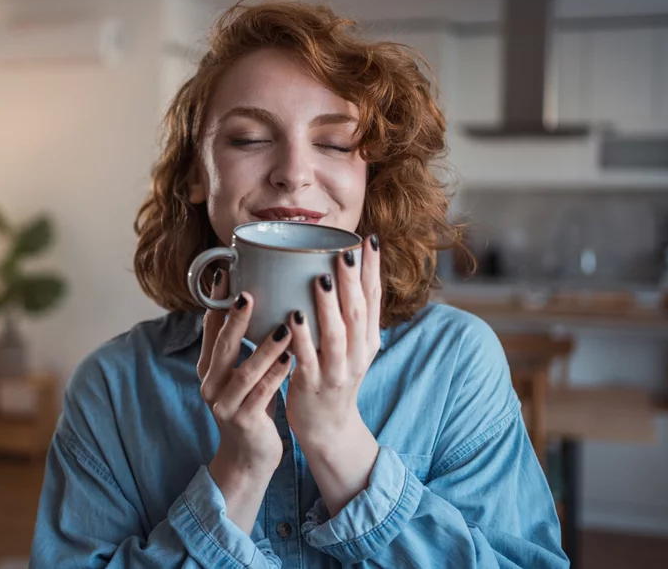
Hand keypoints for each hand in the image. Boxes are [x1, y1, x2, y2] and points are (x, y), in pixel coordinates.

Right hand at [198, 271, 292, 532]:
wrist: (249, 457)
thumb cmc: (251, 405)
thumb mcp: (242, 372)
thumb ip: (244, 343)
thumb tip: (258, 297)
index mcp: (209, 366)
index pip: (210, 326)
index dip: (218, 300)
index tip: (229, 273)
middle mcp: (210, 382)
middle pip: (221, 345)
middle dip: (236, 319)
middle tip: (250, 293)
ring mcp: (223, 403)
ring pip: (243, 371)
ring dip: (264, 347)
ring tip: (284, 326)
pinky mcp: (242, 421)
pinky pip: (260, 394)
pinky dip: (275, 375)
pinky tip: (291, 359)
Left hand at [285, 235, 381, 514]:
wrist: (328, 428)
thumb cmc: (333, 377)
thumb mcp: (351, 346)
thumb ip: (348, 314)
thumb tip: (340, 270)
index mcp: (368, 339)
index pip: (374, 299)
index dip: (373, 269)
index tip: (369, 239)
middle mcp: (358, 353)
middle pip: (358, 312)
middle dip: (352, 280)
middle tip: (344, 251)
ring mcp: (338, 371)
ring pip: (336, 335)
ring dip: (328, 306)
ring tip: (320, 280)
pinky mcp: (314, 385)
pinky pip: (307, 359)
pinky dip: (302, 338)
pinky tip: (293, 317)